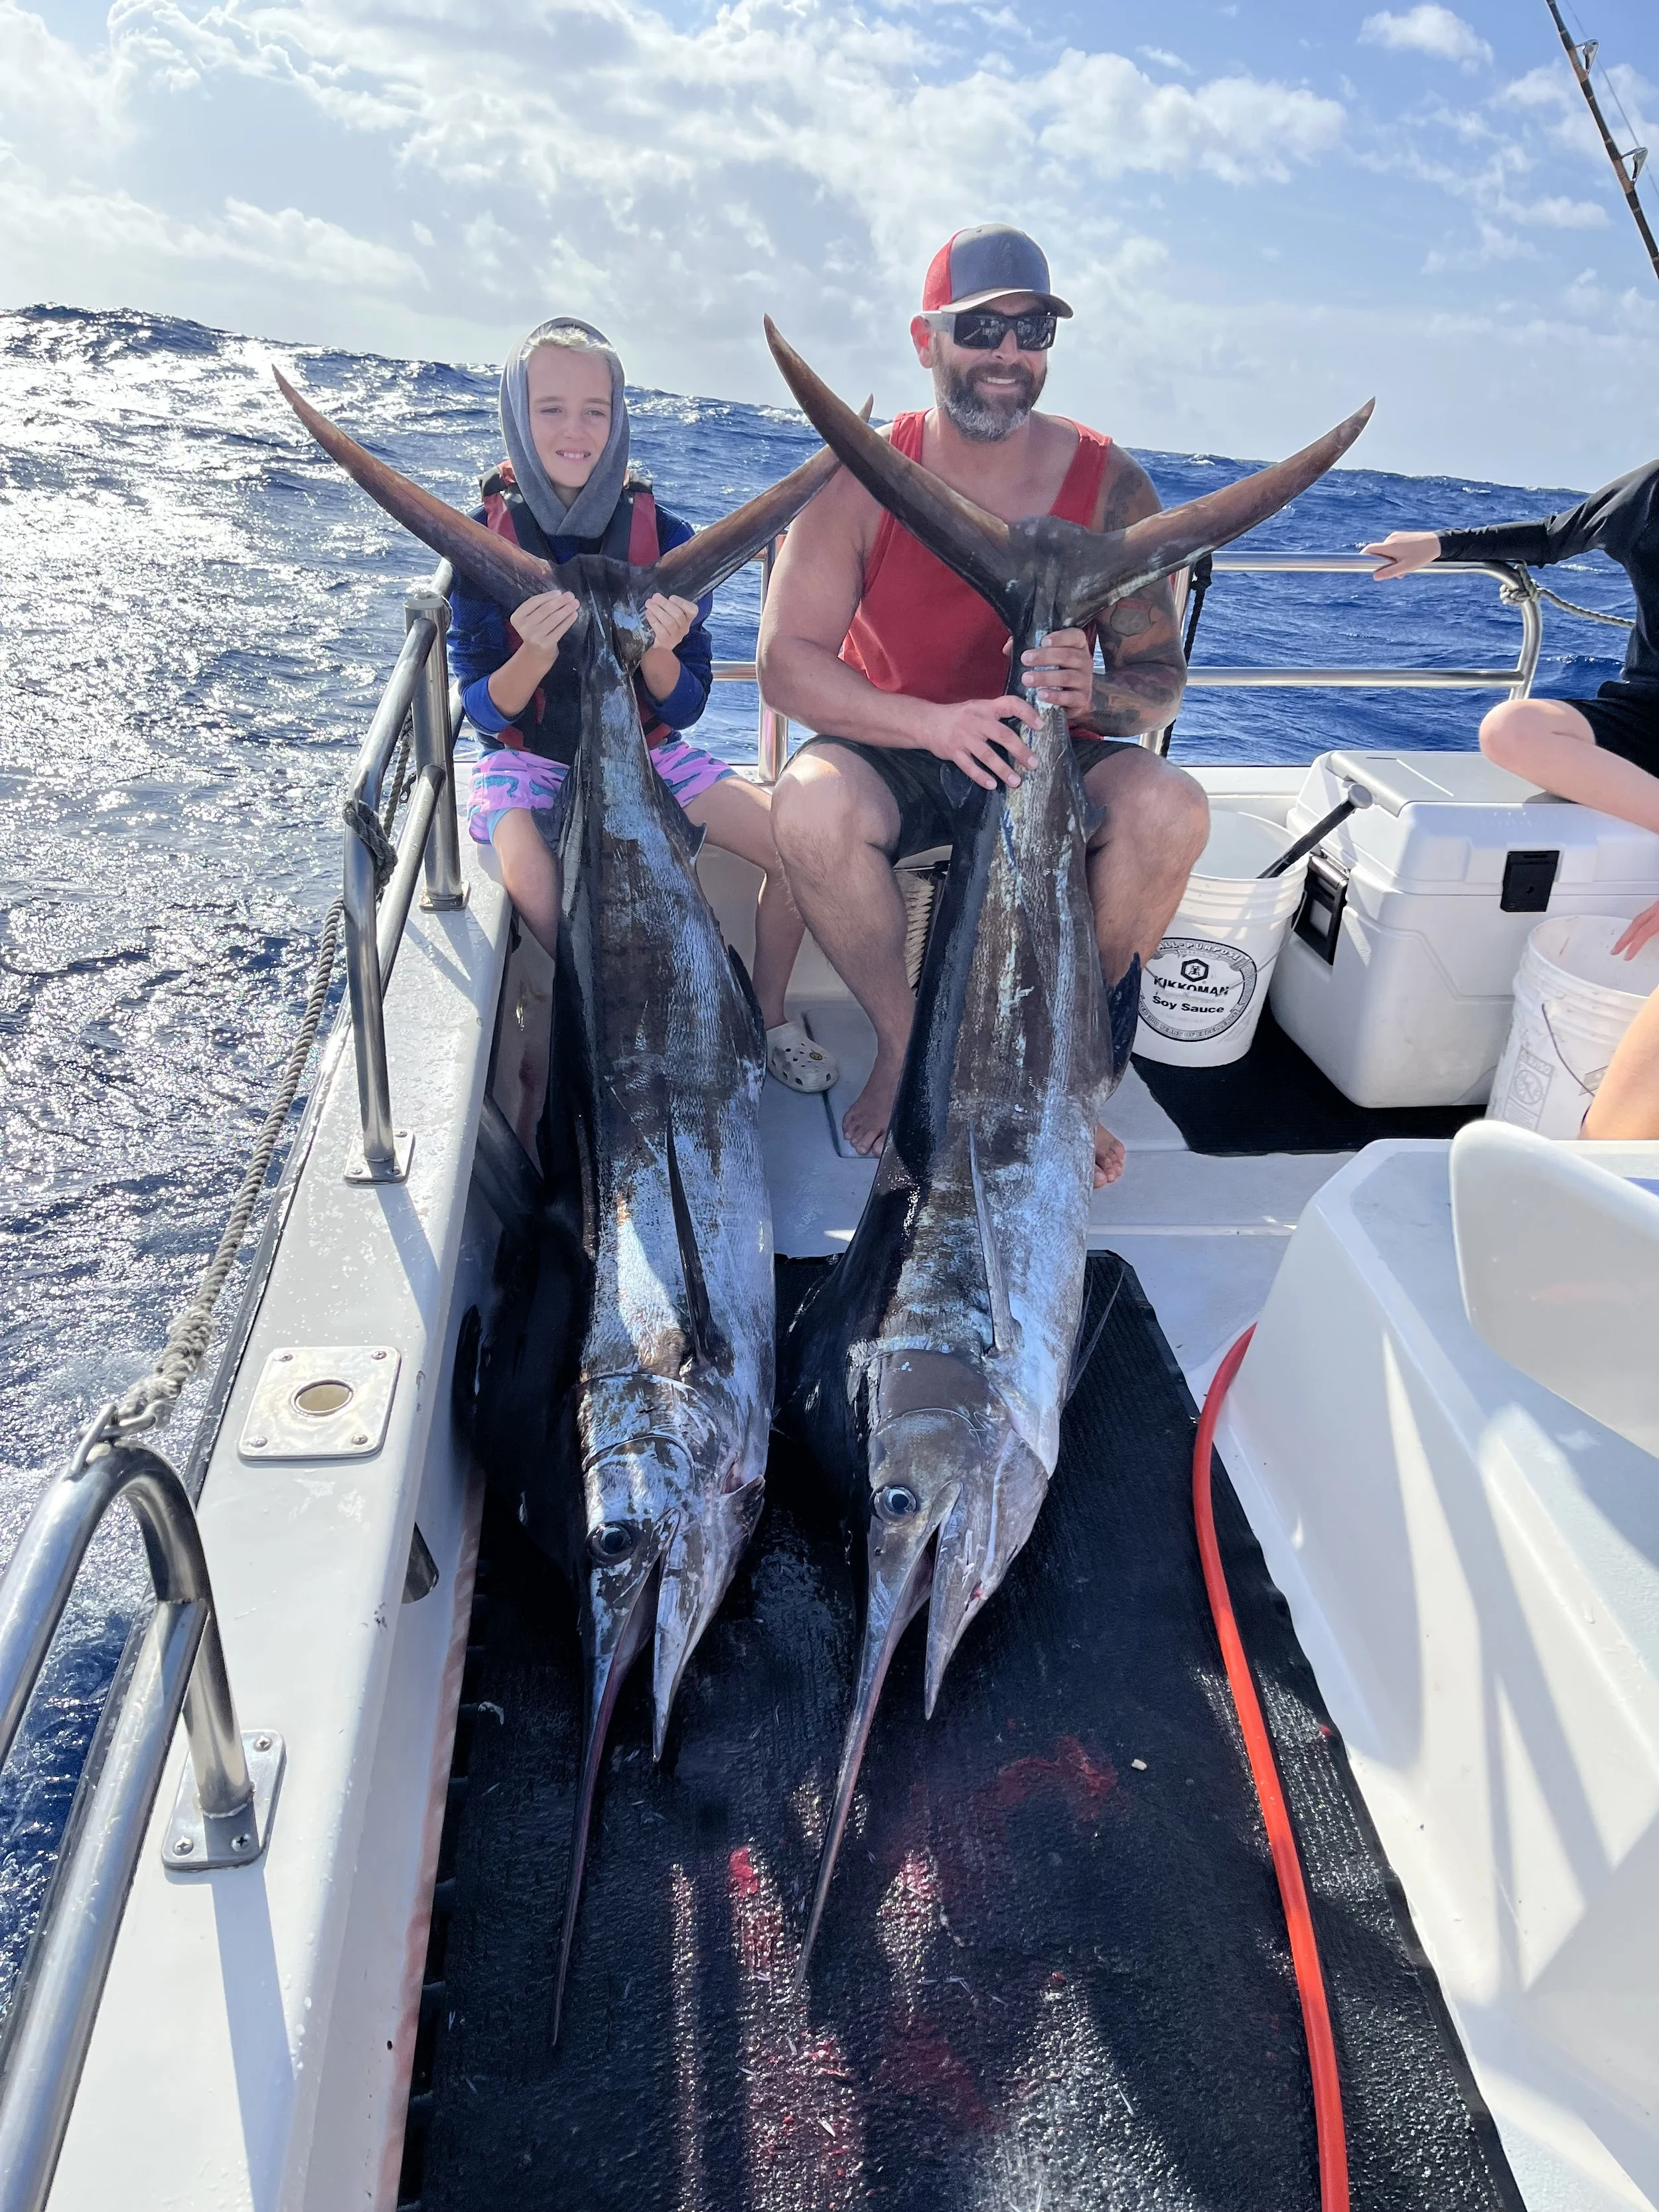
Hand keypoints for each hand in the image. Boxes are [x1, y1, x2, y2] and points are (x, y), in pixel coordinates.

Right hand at [512, 589, 580, 658]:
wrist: (535, 653)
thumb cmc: (535, 630)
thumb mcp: (530, 618)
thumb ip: (539, 606)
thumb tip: (559, 595)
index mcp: (517, 617)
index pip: (533, 602)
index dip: (547, 596)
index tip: (559, 592)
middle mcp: (524, 627)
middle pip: (545, 610)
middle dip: (560, 601)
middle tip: (570, 595)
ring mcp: (535, 636)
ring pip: (554, 619)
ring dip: (566, 609)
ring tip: (575, 603)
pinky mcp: (546, 644)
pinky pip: (560, 629)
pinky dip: (568, 621)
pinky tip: (574, 614)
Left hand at [642, 592, 698, 653]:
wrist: (664, 644)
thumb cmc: (669, 624)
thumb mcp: (673, 614)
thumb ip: (668, 605)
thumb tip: (655, 598)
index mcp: (689, 618)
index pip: (692, 610)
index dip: (682, 603)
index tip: (671, 597)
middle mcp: (684, 627)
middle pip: (678, 615)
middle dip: (665, 604)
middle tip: (655, 597)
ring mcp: (676, 635)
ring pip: (669, 622)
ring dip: (658, 611)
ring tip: (649, 604)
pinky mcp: (666, 640)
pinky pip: (660, 629)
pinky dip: (653, 619)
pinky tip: (648, 612)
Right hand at [916, 695, 1039, 790]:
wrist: (927, 722)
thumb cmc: (959, 717)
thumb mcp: (977, 708)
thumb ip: (996, 713)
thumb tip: (1024, 723)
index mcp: (985, 708)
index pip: (1010, 704)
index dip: (1027, 713)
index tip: (1040, 725)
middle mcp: (976, 721)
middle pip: (1002, 735)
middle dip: (1020, 750)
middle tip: (1033, 763)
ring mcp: (964, 737)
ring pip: (987, 755)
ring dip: (1003, 769)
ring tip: (1016, 781)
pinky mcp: (953, 751)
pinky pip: (969, 766)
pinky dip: (980, 776)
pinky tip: (992, 785)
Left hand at [1019, 627, 1095, 719]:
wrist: (1071, 700)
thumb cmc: (1056, 672)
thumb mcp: (1045, 658)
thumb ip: (1028, 648)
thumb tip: (1008, 648)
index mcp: (1077, 646)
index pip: (1075, 636)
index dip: (1060, 637)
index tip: (1043, 641)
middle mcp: (1085, 661)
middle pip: (1068, 656)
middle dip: (1044, 657)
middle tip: (1025, 659)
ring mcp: (1085, 681)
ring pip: (1067, 676)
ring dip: (1045, 677)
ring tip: (1027, 679)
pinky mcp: (1082, 699)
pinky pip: (1070, 697)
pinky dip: (1055, 696)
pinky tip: (1041, 694)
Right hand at [1363, 530, 1439, 580]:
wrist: (1437, 542)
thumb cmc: (1421, 556)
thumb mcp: (1405, 567)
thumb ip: (1389, 572)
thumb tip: (1375, 576)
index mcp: (1389, 546)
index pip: (1369, 549)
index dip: (1363, 556)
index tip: (1362, 564)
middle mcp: (1391, 539)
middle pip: (1379, 552)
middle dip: (1384, 563)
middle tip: (1397, 573)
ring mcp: (1396, 536)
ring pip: (1388, 550)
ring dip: (1392, 560)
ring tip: (1406, 567)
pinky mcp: (1402, 535)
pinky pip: (1394, 546)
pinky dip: (1397, 554)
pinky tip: (1408, 558)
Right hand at [1614, 898, 1658, 958]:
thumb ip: (1656, 936)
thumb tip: (1650, 942)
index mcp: (1658, 916)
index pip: (1642, 933)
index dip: (1633, 946)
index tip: (1627, 956)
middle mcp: (1656, 909)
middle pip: (1635, 924)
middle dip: (1624, 939)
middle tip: (1615, 949)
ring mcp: (1657, 905)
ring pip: (1639, 917)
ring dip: (1631, 929)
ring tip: (1624, 939)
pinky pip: (1646, 914)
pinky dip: (1641, 922)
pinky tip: (1641, 927)